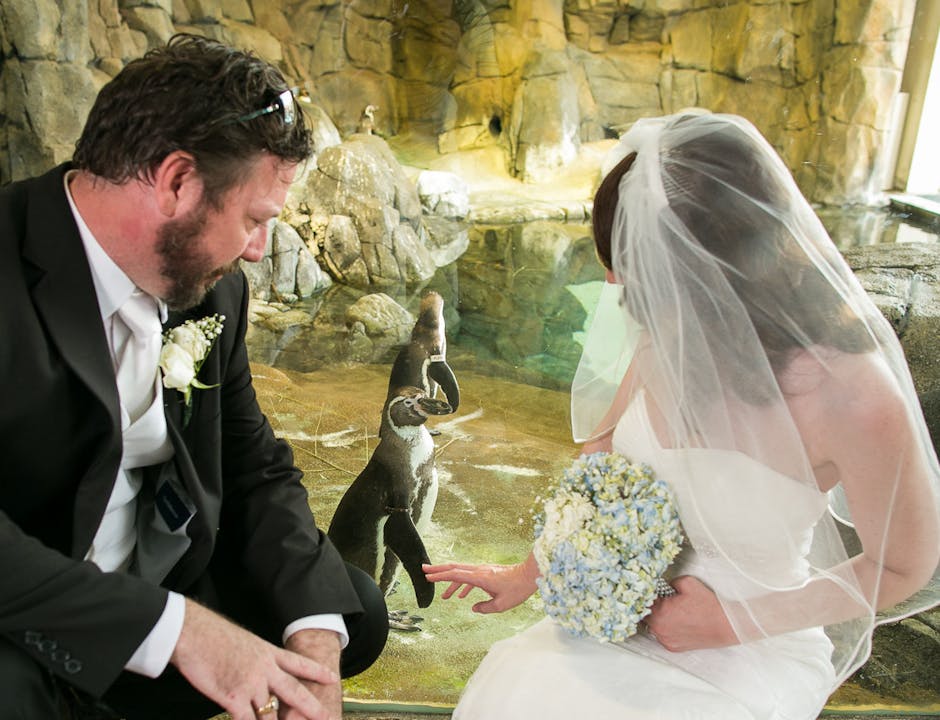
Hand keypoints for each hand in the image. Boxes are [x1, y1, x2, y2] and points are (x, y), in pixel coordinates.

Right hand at [169, 600, 338, 719]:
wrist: (193, 632)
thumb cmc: (211, 635)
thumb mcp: (242, 642)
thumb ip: (253, 657)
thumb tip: (256, 667)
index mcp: (267, 652)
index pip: (298, 663)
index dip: (317, 672)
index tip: (332, 678)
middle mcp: (264, 669)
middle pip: (294, 691)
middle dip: (311, 707)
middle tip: (326, 717)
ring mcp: (250, 684)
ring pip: (270, 714)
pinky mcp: (232, 697)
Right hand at [423, 554, 539, 613]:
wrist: (529, 576)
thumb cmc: (517, 590)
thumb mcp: (501, 605)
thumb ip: (485, 608)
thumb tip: (473, 608)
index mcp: (480, 577)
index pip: (455, 574)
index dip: (440, 576)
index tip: (428, 577)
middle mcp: (479, 571)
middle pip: (454, 568)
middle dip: (438, 570)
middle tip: (424, 570)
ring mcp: (483, 571)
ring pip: (462, 573)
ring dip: (450, 581)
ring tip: (442, 596)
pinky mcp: (488, 573)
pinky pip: (471, 578)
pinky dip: (463, 585)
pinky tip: (462, 596)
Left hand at [643, 576, 737, 651]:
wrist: (725, 624)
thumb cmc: (707, 605)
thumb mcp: (687, 582)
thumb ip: (669, 582)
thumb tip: (664, 586)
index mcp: (660, 613)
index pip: (643, 601)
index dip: (647, 594)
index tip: (652, 591)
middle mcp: (660, 629)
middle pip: (645, 615)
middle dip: (651, 606)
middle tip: (662, 600)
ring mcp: (666, 640)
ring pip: (653, 627)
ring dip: (658, 618)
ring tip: (673, 611)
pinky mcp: (673, 647)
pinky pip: (663, 636)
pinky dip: (666, 628)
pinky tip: (678, 622)